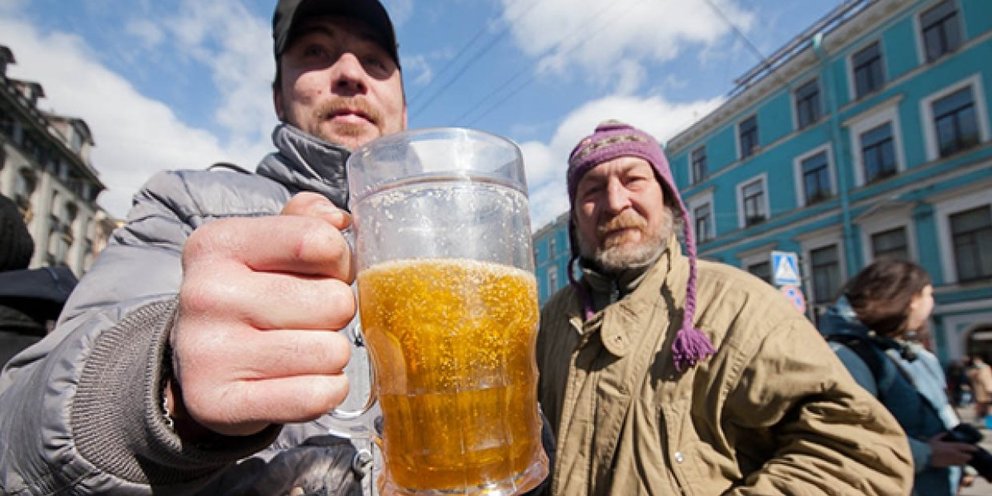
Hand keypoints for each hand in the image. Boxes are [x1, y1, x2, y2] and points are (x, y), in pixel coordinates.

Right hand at [170, 192, 356, 436]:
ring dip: (331, 355)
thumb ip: (307, 220)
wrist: (195, 364)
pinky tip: (302, 380)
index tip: (326, 273)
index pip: (320, 242)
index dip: (341, 262)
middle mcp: (207, 294)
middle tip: (308, 318)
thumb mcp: (265, 246)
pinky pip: (316, 396)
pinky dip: (326, 391)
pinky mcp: (220, 404)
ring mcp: (208, 353)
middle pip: (334, 302)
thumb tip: (339, 220)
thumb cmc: (248, 295)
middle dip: (336, 313)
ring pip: (331, 352)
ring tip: (300, 349)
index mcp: (220, 243)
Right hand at [927, 433, 977, 467]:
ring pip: (962, 462)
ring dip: (964, 460)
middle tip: (970, 455)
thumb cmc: (928, 446)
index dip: (971, 448)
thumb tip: (946, 432)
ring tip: (965, 459)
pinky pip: (956, 465)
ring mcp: (951, 460)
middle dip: (968, 456)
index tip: (975, 448)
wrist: (924, 456)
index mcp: (951, 446)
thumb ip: (941, 435)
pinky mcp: (947, 465)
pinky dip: (958, 463)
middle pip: (966, 456)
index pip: (964, 446)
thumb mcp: (935, 438)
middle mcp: (953, 454)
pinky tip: (958, 462)